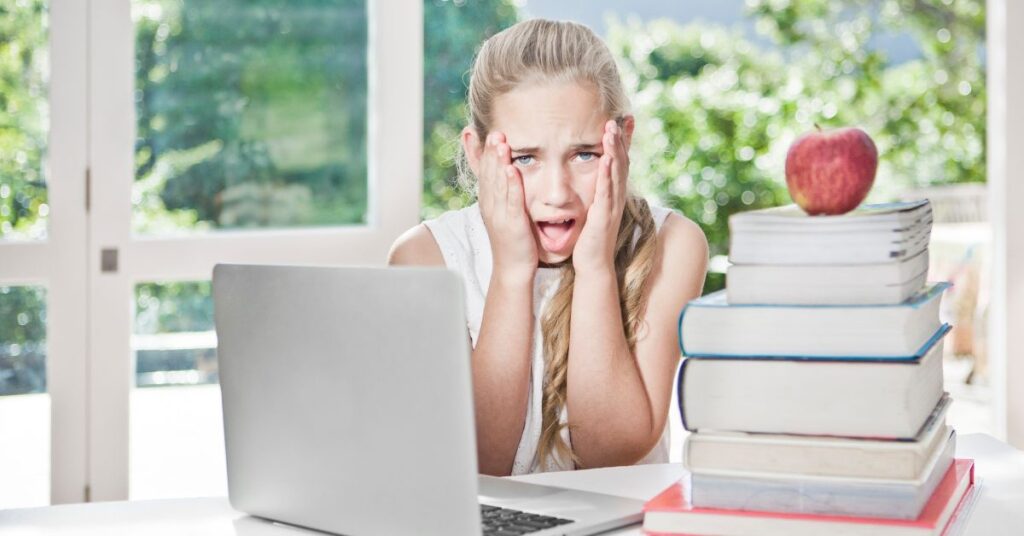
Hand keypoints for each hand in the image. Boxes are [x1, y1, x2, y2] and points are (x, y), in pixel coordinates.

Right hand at [477, 132, 538, 284]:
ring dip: (499, 162)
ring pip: (498, 184)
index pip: (485, 173)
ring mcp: (499, 215)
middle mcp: (490, 207)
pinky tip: (512, 169)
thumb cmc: (513, 242)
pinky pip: (511, 200)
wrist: (512, 269)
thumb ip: (505, 195)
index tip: (488, 134)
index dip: (486, 154)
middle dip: (491, 152)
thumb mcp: (504, 214)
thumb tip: (508, 176)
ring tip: (501, 143)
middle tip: (495, 131)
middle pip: (489, 174)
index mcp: (488, 203)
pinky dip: (511, 184)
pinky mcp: (512, 224)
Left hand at [573, 120, 628, 275]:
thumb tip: (593, 175)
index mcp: (613, 194)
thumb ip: (596, 191)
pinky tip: (606, 160)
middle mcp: (617, 197)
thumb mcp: (594, 208)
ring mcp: (612, 206)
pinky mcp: (603, 216)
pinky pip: (606, 192)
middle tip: (619, 118)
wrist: (593, 264)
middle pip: (622, 162)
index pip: (620, 162)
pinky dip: (607, 175)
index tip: (624, 121)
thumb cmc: (591, 237)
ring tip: (611, 130)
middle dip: (620, 139)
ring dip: (614, 150)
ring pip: (616, 173)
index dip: (623, 142)